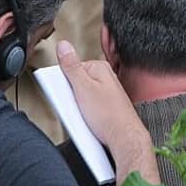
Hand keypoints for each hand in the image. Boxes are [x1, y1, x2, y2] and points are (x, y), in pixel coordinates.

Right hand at [58, 39, 160, 185]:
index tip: (62, 91)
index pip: (71, 68)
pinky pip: (88, 109)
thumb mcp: (83, 88)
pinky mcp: (105, 109)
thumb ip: (71, 66)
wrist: (124, 139)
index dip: (62, 82)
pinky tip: (88, 123)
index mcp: (99, 69)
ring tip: (83, 117)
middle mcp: (105, 80)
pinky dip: (85, 116)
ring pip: (81, 99)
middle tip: (74, 106)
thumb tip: (63, 46)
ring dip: (77, 109)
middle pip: (75, 84)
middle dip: (70, 97)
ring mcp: (105, 95)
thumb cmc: (110, 116)